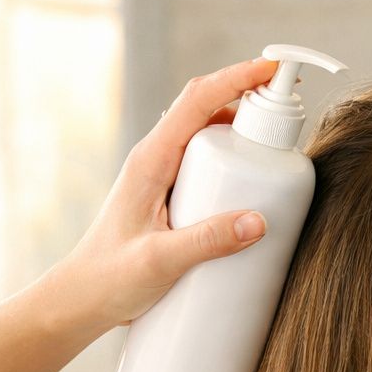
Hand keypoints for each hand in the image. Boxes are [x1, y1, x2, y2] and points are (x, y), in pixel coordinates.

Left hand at [40, 58, 280, 332]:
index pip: (197, 100)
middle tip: (290, 123)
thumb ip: (208, 241)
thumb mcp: (160, 262)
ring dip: (246, 134)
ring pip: (209, 136)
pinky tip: (255, 186)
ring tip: (281, 152)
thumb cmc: (110, 279)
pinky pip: (208, 165)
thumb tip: (258, 220)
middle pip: (208, 109)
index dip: (237, 77)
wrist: (82, 300)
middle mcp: (156, 158)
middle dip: (251, 102)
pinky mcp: (171, 194)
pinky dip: (236, 163)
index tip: (273, 71)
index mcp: (150, 159)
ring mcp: (163, 174)